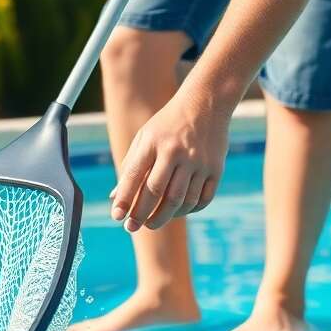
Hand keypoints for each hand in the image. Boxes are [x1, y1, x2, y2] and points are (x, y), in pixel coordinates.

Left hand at [110, 87, 229, 230]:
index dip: (124, 199)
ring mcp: (198, 161)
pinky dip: (188, 210)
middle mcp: (176, 152)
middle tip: (132, 227)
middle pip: (157, 193)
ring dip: (165, 217)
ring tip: (153, 222)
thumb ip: (130, 167)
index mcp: (153, 143)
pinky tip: (177, 212)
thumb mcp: (144, 138)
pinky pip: (201, 200)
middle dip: (142, 215)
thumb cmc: (168, 125)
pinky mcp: (216, 169)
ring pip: (180, 200)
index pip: (135, 176)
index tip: (116, 217)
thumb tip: (114, 198)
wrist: (206, 102)